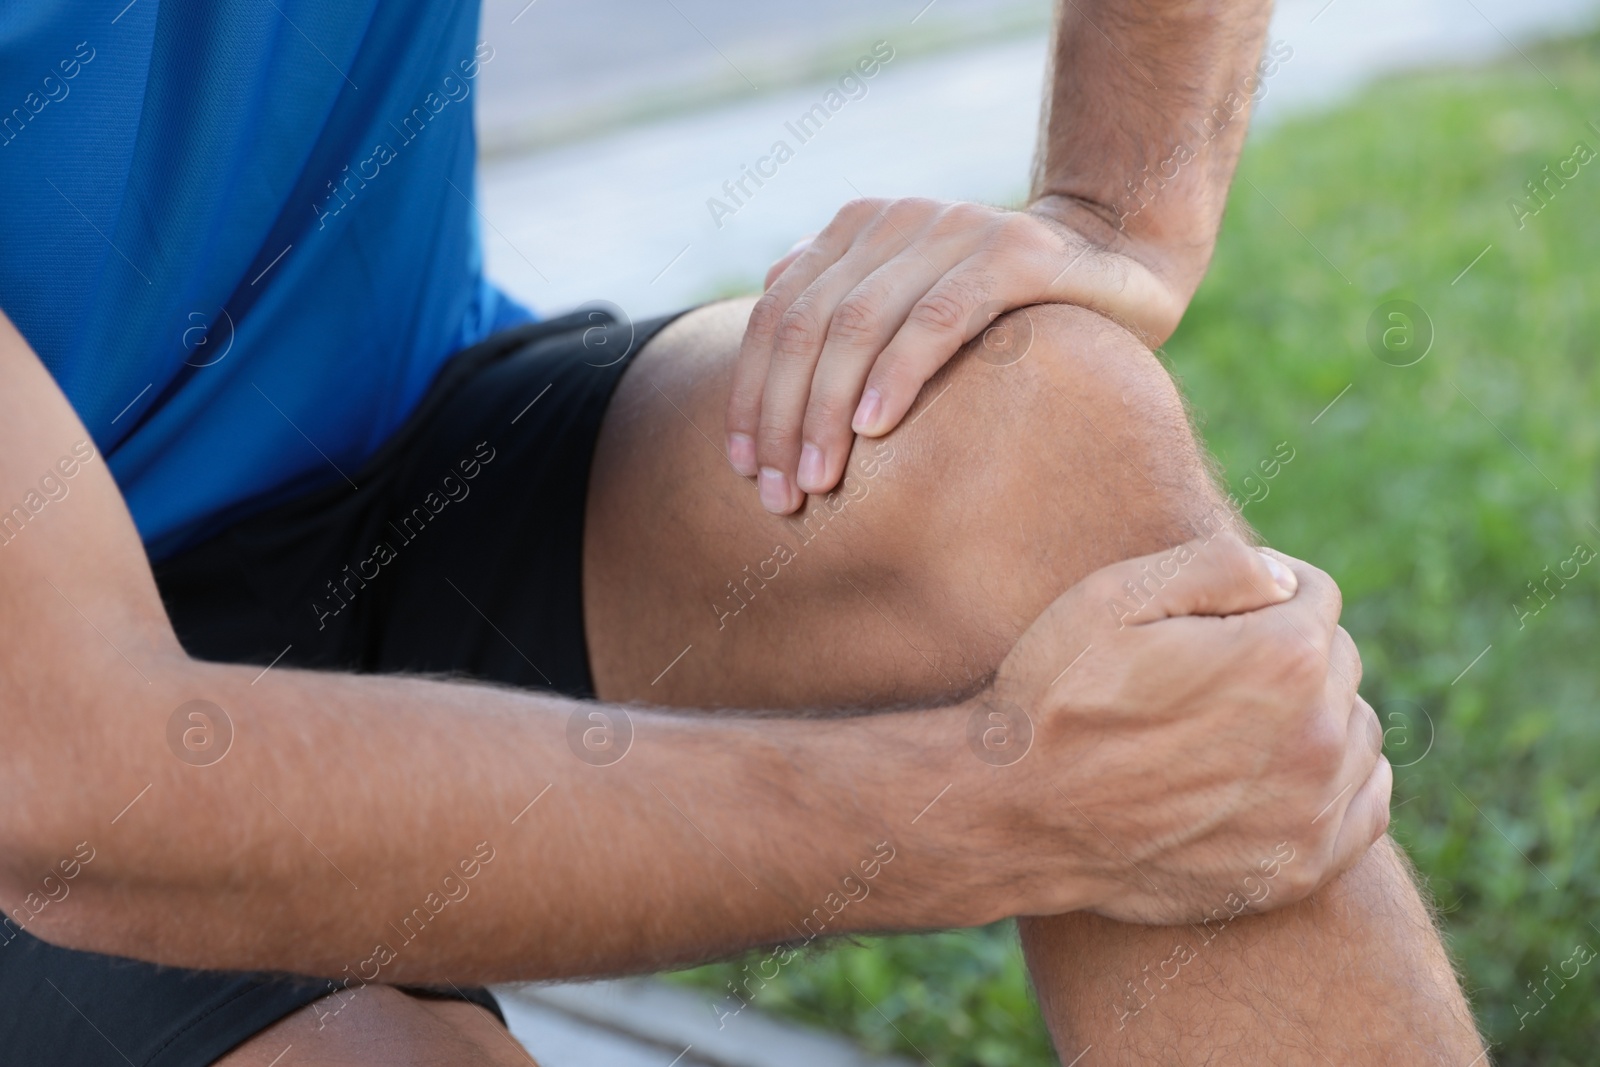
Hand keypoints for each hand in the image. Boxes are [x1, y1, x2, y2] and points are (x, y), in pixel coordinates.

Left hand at [723, 195, 1181, 512]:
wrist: (1118, 265)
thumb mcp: (912, 306)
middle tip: (780, 493)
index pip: (779, 315)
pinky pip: (937, 319)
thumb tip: (767, 324)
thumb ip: (845, 307)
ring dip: (828, 410)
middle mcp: (899, 219)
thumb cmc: (1004, 310)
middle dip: (784, 416)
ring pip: (859, 324)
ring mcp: (955, 229)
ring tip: (818, 479)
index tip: (745, 469)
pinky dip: (897, 375)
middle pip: (809, 324)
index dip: (751, 393)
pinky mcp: (1014, 254)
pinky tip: (874, 431)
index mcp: (859, 228)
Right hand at [966, 532, 1388, 925]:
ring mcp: (1312, 811)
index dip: (1260, 591)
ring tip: (1238, 723)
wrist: (1014, 811)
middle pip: (1339, 660)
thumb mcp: (1114, 595)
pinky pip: (1365, 805)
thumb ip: (1220, 564)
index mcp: (1283, 657)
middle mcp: (1317, 735)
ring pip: (1358, 731)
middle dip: (1288, 651)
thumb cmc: (1055, 695)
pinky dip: (1339, 782)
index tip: (1212, 614)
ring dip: (1317, 715)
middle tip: (1209, 670)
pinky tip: (1282, 774)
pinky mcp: (1298, 868)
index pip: (1315, 593)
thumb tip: (1284, 579)